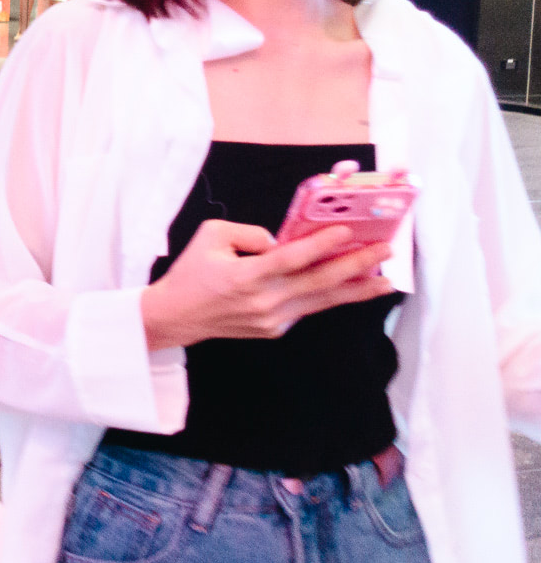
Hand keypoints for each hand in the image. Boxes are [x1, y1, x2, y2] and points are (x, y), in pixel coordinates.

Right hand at [140, 220, 393, 349]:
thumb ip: (248, 232)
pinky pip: (307, 308)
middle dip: (355, 265)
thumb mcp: (210, 236)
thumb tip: (280, 241)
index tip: (347, 232)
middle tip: (384, 251)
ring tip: (385, 281)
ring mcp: (272, 319)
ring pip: (322, 301)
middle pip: (318, 281)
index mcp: (245, 275)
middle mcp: (264, 300)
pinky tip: (350, 287)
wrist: (176, 316)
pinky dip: (330, 297)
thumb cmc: (191, 272)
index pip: (291, 258)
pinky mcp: (275, 330)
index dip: (320, 245)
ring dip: (356, 290)